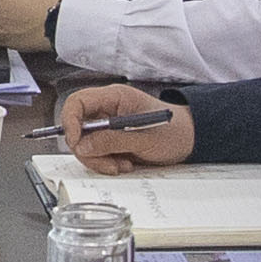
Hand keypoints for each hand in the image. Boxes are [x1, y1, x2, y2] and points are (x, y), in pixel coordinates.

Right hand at [56, 88, 194, 175]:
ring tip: (122, 164)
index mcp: (115, 97)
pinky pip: (95, 153)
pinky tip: (125, 163)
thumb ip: (113, 141)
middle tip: (107, 163)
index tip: (76, 142)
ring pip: (84, 144)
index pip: (78, 102)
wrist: (190, 141)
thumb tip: (83, 146)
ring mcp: (107, 125)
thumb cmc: (175, 132)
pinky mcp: (110, 141)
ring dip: (99, 160)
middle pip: (77, 126)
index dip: (70, 121)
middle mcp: (107, 109)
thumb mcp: (144, 138)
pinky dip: (106, 163)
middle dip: (87, 149)